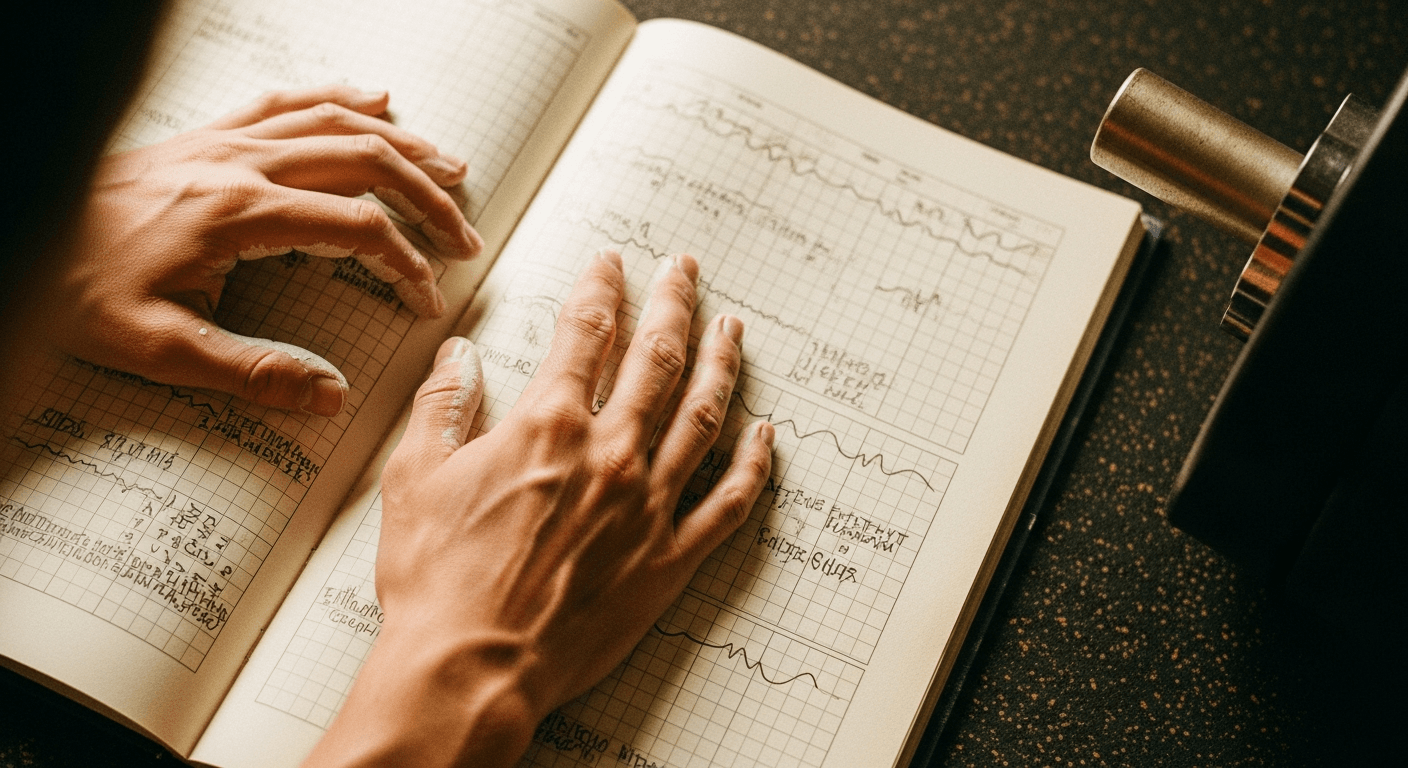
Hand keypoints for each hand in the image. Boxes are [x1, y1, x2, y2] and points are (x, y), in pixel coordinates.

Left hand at [42, 85, 482, 415]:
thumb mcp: (159, 348)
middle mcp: (243, 165)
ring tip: (452, 166)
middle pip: (365, 162)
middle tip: (463, 236)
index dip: (406, 263)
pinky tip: (375, 100)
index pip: (356, 229)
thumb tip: (330, 396)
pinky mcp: (210, 135)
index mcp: (240, 215)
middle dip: (426, 197)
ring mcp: (227, 141)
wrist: (22, 233)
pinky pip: (289, 101)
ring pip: (337, 123)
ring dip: (403, 144)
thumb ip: (251, 372)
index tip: (427, 298)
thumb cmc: (79, 291)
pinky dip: (341, 98)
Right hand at [306, 251, 773, 766]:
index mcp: (548, 426)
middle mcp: (609, 453)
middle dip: (674, 302)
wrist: (471, 667)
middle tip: (686, 268)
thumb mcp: (414, 477)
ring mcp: (647, 506)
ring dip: (721, 363)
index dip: (601, 289)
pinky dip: (752, 465)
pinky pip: (727, 503)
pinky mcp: (668, 559)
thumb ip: (443, 406)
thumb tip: (458, 355)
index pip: (586, 333)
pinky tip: (766, 434)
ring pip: (702, 415)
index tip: (611, 263)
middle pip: (656, 358)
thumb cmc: (436, 579)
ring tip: (732, 326)